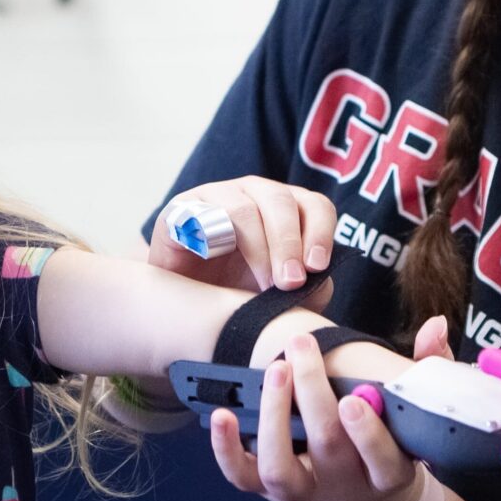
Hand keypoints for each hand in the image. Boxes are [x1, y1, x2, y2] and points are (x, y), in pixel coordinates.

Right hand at [148, 177, 339, 291]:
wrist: (183, 306)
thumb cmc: (237, 293)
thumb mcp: (281, 295)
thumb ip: (309, 289)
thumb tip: (320, 281)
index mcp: (285, 208)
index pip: (314, 205)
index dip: (320, 232)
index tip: (317, 267)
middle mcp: (253, 193)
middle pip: (280, 201)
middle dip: (288, 243)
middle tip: (290, 283)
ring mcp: (216, 196)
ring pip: (243, 209)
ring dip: (258, 248)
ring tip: (263, 286)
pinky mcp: (181, 209)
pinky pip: (200, 214)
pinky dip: (214, 239)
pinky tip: (220, 266)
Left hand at [208, 317, 452, 500]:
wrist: (362, 498)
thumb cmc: (389, 442)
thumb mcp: (416, 414)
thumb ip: (428, 368)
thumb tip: (436, 324)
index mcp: (388, 472)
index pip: (383, 460)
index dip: (368, 433)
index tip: (356, 398)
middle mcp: (344, 487)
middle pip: (328, 448)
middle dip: (313, 396)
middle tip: (302, 347)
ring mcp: (303, 492)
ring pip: (281, 468)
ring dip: (274, 416)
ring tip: (275, 371)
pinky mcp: (270, 492)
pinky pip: (243, 477)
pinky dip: (226, 448)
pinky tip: (219, 413)